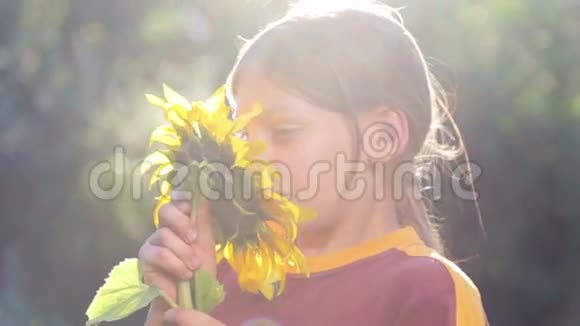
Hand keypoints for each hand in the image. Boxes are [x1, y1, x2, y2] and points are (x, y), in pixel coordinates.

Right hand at [139, 192, 215, 324]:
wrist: (191, 297)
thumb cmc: (199, 269)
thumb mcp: (206, 243)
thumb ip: (203, 220)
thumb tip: (205, 195)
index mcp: (179, 222)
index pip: (175, 201)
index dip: (181, 199)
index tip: (190, 206)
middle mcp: (163, 229)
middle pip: (165, 210)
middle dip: (182, 224)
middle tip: (194, 239)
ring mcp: (152, 243)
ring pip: (165, 235)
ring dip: (184, 253)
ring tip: (193, 266)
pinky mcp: (144, 259)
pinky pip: (159, 254)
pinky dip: (176, 264)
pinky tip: (184, 274)